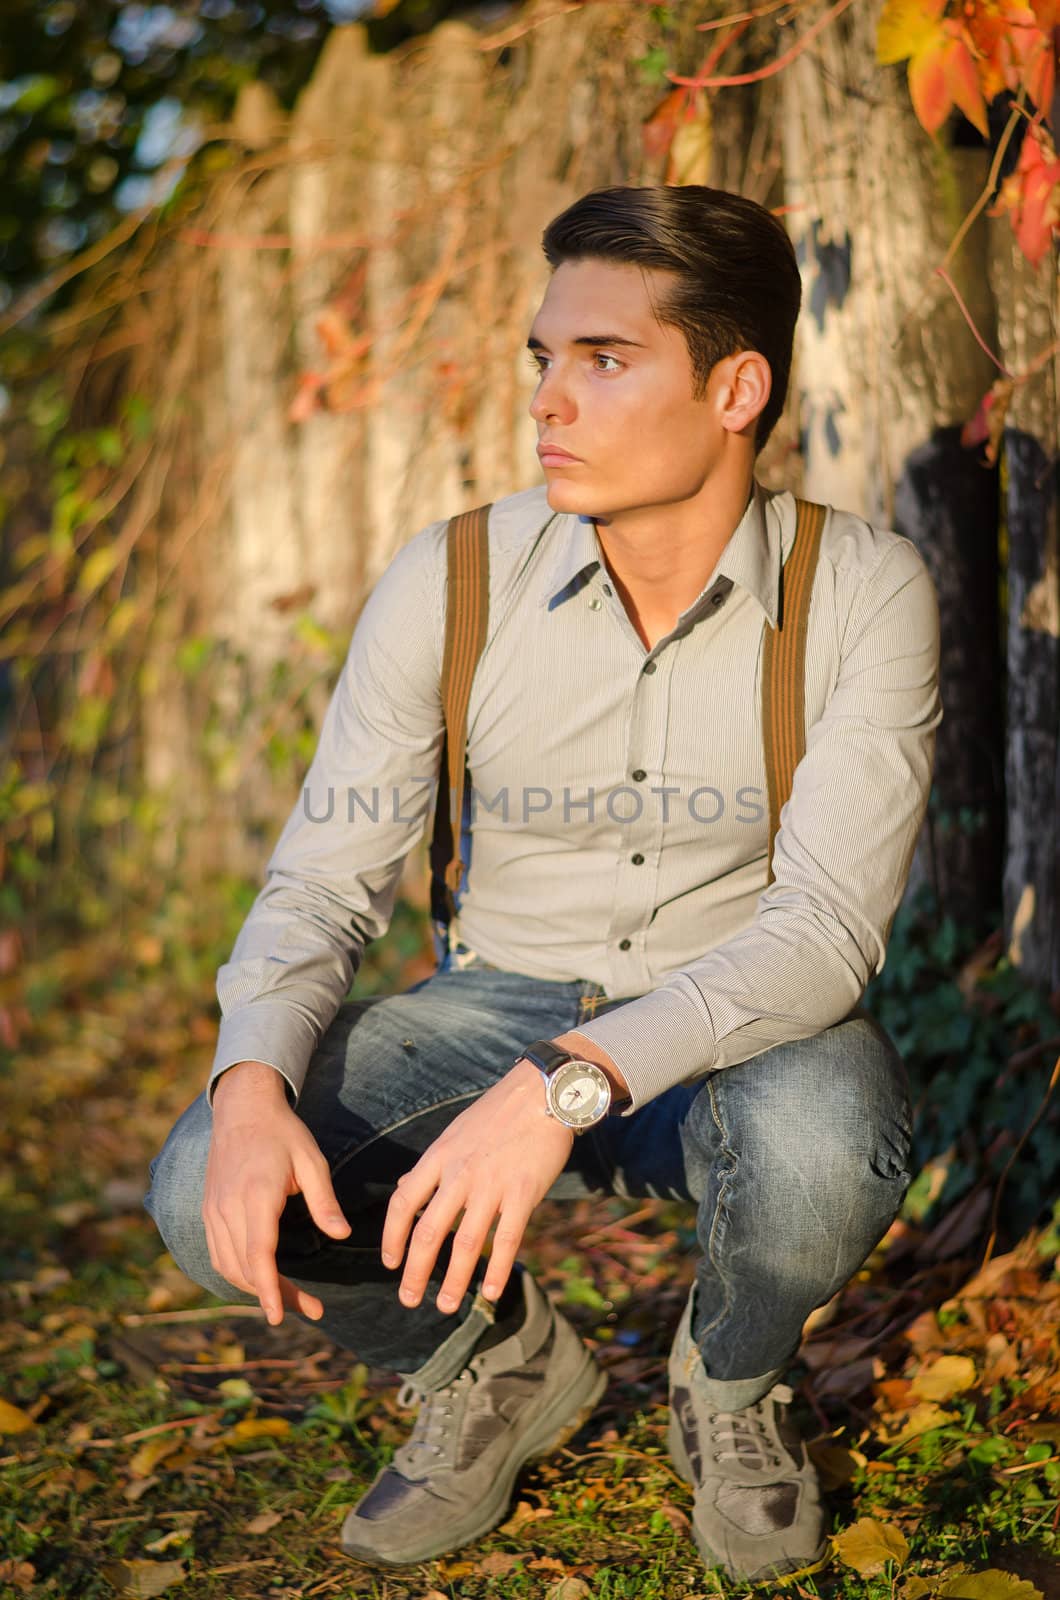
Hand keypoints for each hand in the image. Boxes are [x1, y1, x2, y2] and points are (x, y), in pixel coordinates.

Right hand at [204, 1061, 350, 1325]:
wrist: (243, 1108)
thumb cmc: (283, 1133)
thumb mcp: (311, 1160)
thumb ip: (324, 1200)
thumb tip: (341, 1234)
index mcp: (257, 1195)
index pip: (258, 1255)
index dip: (268, 1290)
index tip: (279, 1317)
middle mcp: (229, 1207)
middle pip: (245, 1268)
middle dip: (274, 1295)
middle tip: (310, 1308)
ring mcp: (214, 1210)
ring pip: (228, 1266)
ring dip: (256, 1288)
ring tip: (288, 1298)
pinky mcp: (209, 1210)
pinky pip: (218, 1253)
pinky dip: (238, 1273)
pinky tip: (261, 1279)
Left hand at [380, 1060, 573, 1313]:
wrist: (542, 1092)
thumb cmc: (497, 1115)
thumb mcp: (453, 1134)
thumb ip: (430, 1167)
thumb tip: (404, 1191)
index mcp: (439, 1157)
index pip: (404, 1203)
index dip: (392, 1238)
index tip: (391, 1263)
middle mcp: (459, 1174)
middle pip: (428, 1232)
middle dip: (415, 1272)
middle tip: (408, 1299)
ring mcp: (492, 1185)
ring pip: (465, 1243)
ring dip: (454, 1281)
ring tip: (446, 1306)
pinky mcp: (523, 1193)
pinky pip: (506, 1240)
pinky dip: (497, 1270)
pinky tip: (491, 1293)